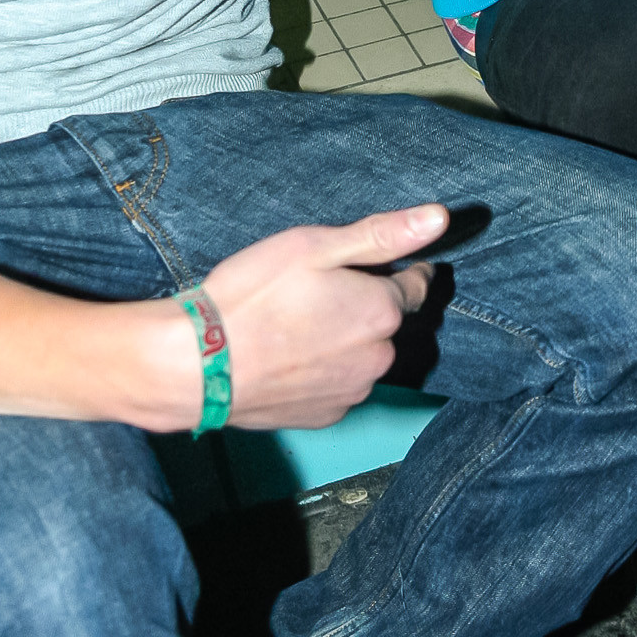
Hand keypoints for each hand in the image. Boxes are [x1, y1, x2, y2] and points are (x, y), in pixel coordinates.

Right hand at [190, 203, 449, 429]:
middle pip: (386, 323)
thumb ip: (382, 235)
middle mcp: (378, 358)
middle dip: (362, 308)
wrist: (197, 364)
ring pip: (362, 357)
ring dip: (343, 342)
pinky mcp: (325, 417)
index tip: (366, 266)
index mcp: (382, 312)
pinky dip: (321, 371)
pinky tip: (287, 357)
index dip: (394, 270)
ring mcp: (352, 393)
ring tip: (294, 326)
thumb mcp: (315, 246)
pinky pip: (337, 386)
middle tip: (312, 294)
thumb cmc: (253, 297)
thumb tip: (439, 219)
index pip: (416, 285)